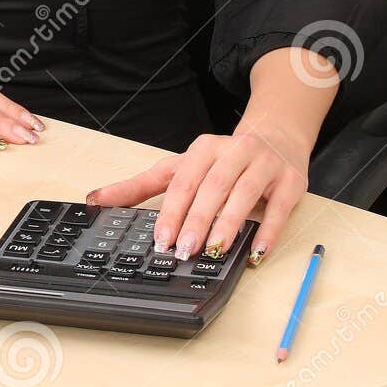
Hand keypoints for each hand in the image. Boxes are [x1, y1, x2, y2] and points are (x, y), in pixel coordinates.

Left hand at [84, 124, 309, 263]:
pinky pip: (279, 209)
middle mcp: (234, 152)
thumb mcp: (181, 166)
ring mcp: (264, 165)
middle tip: (184, 250)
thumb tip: (95, 199)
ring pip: (244, 195)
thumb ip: (141, 184)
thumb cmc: (222, 159)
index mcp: (204, 149)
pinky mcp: (290, 181)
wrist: (277, 135)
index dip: (171, 211)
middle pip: (212, 188)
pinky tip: (256, 252)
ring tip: (215, 251)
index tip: (160, 240)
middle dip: (197, 221)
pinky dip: (268, 231)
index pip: (183, 181)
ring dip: (229, 225)